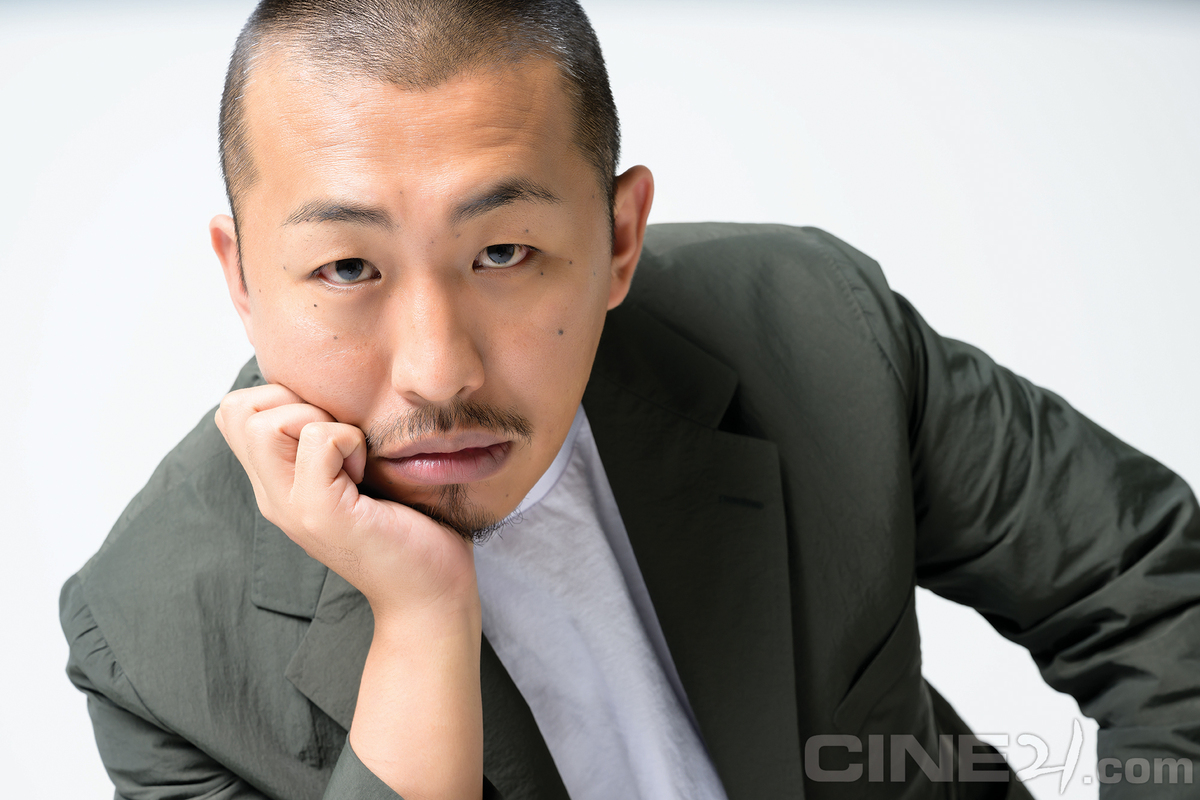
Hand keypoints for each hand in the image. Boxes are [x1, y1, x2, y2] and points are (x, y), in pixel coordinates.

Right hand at [214, 383, 477, 621]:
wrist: (429, 592)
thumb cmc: (408, 528)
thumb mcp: (356, 473)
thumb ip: (329, 440)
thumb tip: (331, 387)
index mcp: (276, 483)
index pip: (235, 411)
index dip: (280, 399)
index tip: (331, 430)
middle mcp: (272, 495)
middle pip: (237, 409)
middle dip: (293, 402)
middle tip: (341, 440)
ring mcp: (291, 506)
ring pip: (265, 421)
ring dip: (320, 422)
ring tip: (354, 458)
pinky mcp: (322, 513)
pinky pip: (318, 440)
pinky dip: (351, 441)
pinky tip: (369, 473)